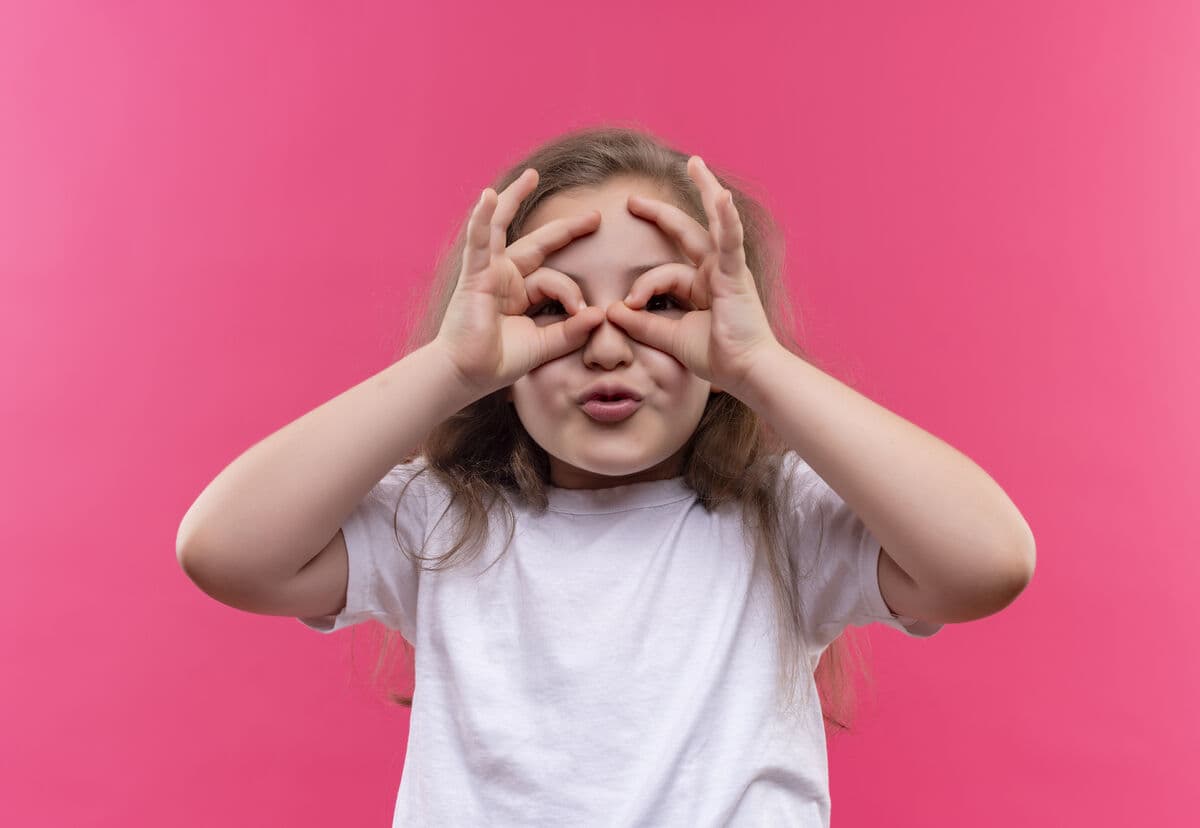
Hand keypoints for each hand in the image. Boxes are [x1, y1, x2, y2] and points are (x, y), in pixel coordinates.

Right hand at [431, 168, 606, 399]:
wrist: (467, 375)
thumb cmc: (498, 362)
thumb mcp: (545, 344)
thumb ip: (570, 331)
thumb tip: (600, 314)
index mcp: (520, 293)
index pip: (553, 277)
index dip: (572, 287)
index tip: (588, 309)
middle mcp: (505, 277)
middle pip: (538, 243)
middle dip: (566, 229)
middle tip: (595, 216)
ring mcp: (488, 272)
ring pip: (503, 228)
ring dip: (515, 199)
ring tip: (532, 176)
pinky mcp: (474, 274)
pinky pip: (479, 241)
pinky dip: (481, 218)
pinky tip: (488, 196)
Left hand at [603, 156, 780, 396]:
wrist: (746, 373)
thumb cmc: (716, 356)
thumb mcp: (669, 336)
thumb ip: (642, 323)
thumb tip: (611, 310)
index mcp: (702, 285)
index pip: (666, 270)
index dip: (643, 279)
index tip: (626, 303)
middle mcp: (716, 271)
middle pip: (687, 232)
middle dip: (660, 214)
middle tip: (632, 200)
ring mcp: (729, 270)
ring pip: (713, 225)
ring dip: (707, 190)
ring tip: (695, 163)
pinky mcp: (736, 275)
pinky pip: (731, 242)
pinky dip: (727, 219)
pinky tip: (721, 196)